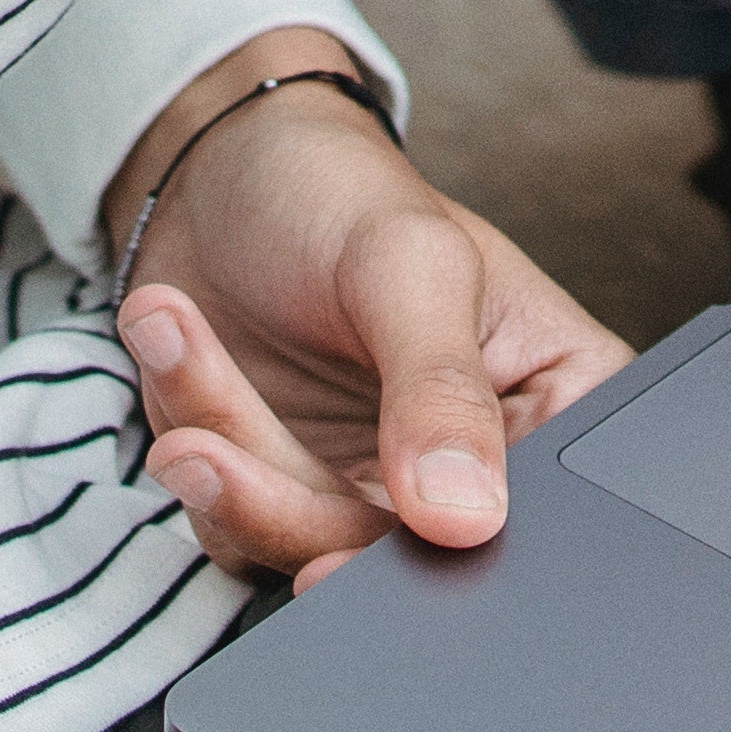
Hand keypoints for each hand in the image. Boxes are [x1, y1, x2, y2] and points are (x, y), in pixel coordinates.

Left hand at [114, 31, 630, 585]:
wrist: (225, 171)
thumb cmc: (340, 190)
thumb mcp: (409, 265)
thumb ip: (441, 391)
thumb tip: (463, 518)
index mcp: (558, 407)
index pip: (531, 518)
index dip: (448, 541)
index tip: (347, 530)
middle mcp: (481, 469)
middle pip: (408, 560)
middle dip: (291, 499)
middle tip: (208, 446)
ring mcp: (383, 494)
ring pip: (309, 552)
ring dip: (227, 461)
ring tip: (172, 333)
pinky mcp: (295, 501)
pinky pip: (238, 532)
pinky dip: (195, 448)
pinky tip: (175, 345)